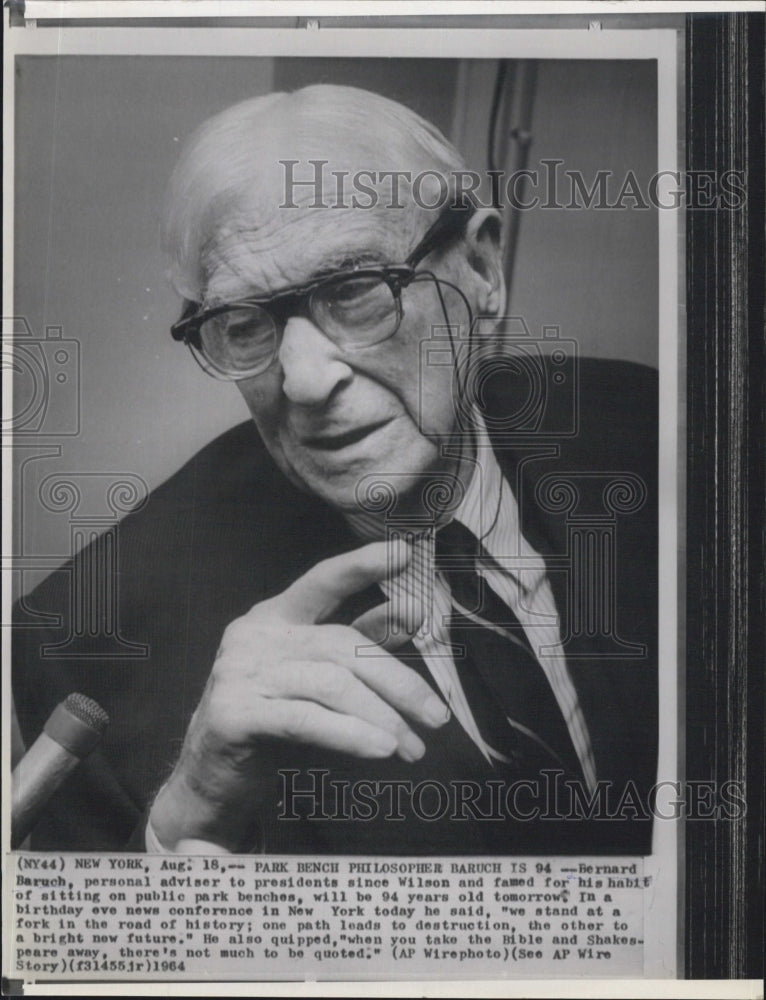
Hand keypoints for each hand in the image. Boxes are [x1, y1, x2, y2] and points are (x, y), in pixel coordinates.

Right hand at [148, 540, 449, 850]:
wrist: (210, 782)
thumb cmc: (270, 724)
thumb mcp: (316, 679)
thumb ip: (357, 644)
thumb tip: (409, 611)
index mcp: (274, 617)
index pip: (322, 581)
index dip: (362, 565)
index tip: (403, 553)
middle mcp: (255, 636)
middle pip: (342, 646)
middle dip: (399, 682)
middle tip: (436, 717)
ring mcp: (240, 673)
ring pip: (332, 684)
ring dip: (382, 718)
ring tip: (412, 747)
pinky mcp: (235, 715)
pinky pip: (307, 720)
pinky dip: (351, 735)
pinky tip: (381, 750)